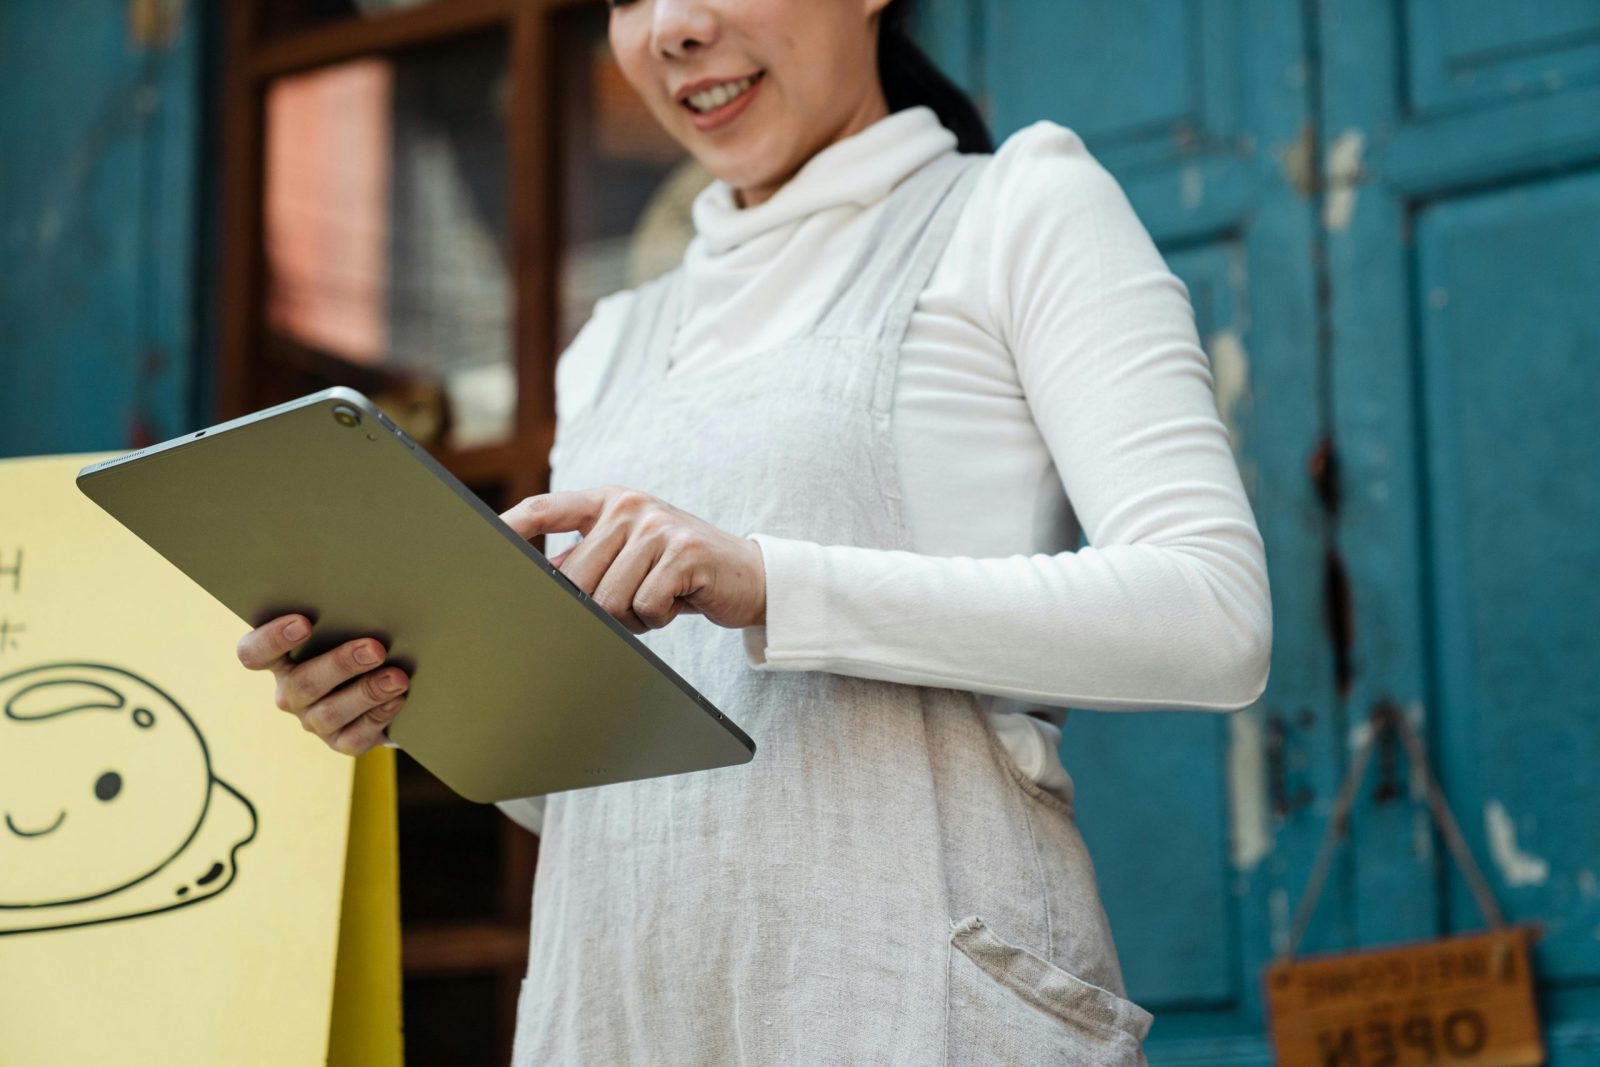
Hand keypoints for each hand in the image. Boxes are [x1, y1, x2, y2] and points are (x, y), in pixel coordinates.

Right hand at [235, 614, 409, 755]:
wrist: (377, 681)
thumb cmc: (354, 640)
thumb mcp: (343, 627)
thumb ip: (342, 617)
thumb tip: (367, 599)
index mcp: (279, 659)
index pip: (253, 652)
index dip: (272, 639)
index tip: (304, 623)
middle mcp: (290, 692)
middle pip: (303, 684)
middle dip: (341, 665)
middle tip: (375, 649)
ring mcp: (313, 720)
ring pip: (330, 713)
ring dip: (367, 693)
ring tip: (397, 678)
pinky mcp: (340, 741)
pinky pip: (355, 736)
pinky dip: (378, 717)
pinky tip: (397, 700)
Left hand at [501, 486, 766, 634]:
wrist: (747, 576)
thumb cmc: (678, 571)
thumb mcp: (628, 554)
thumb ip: (585, 560)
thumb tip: (530, 582)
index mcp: (608, 502)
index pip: (545, 509)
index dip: (510, 526)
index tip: (480, 543)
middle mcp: (629, 506)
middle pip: (575, 578)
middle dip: (598, 608)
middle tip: (632, 604)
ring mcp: (658, 526)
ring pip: (608, 599)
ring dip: (631, 616)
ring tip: (657, 600)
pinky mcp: (685, 553)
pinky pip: (644, 606)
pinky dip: (658, 618)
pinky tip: (677, 600)